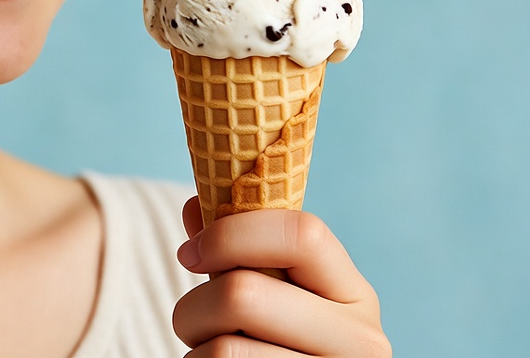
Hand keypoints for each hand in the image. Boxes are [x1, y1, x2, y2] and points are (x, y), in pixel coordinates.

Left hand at [173, 198, 390, 356]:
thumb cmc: (276, 342)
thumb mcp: (269, 291)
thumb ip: (238, 248)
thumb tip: (198, 206)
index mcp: (354, 292)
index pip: (303, 234)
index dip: (233, 233)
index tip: (190, 253)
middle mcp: (362, 340)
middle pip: (244, 294)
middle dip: (194, 305)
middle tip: (188, 320)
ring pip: (226, 349)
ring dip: (195, 348)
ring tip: (206, 352)